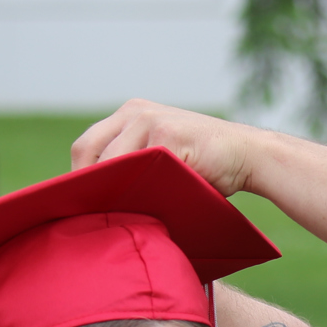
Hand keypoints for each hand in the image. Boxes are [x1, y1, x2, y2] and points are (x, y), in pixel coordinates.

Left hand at [71, 100, 265, 196]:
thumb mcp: (161, 160)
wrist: (248, 155)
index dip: (78, 177)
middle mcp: (134, 111)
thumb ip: (133, 169)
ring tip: (107, 215)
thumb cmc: (205, 168)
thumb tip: (96, 206)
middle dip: (84, 184)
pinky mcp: (167, 133)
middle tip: (87, 214)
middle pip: (86, 149)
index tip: (79, 205)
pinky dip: (131, 190)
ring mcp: (149, 119)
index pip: (86, 146)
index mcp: (129, 115)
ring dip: (106, 190)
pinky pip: (136, 167)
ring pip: (109, 161)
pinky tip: (132, 208)